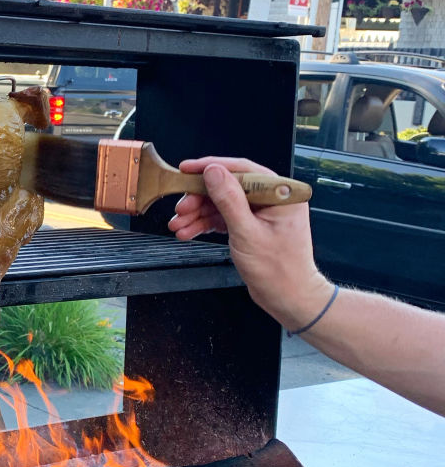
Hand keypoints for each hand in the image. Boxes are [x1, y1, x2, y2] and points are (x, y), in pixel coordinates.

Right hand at [167, 156, 331, 330]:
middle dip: (199, 198)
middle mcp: (271, 199)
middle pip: (228, 186)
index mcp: (280, 194)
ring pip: (222, 203)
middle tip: (180, 208)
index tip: (187, 169)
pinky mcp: (251, 225)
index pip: (242, 169)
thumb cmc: (279, 271)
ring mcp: (261, 212)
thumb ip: (229, 200)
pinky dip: (205, 224)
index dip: (212, 167)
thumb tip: (213, 172)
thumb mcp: (247, 233)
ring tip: (179, 225)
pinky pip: (224, 217)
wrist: (288, 298)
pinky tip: (189, 231)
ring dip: (198, 214)